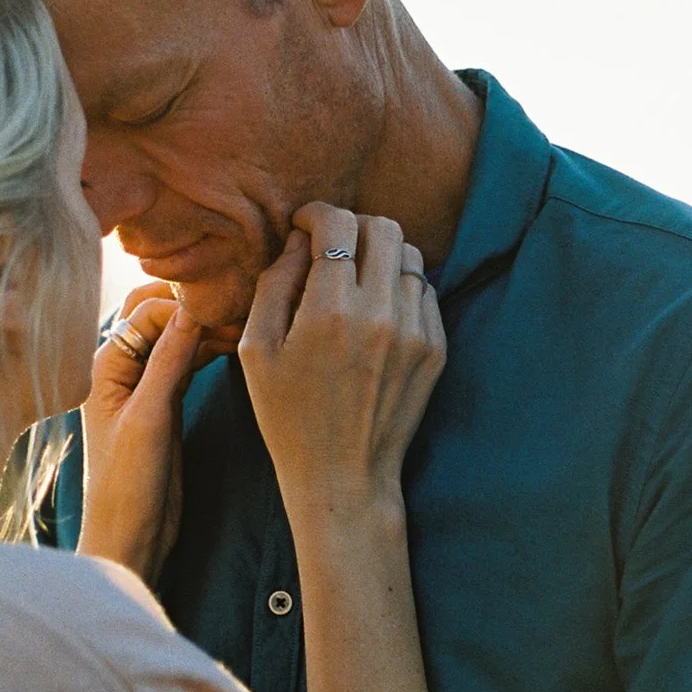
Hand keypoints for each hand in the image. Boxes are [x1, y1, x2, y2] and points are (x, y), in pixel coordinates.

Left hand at [76, 289, 208, 583]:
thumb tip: (191, 309)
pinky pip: (187, 361)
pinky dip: (209, 350)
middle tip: (237, 308)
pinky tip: (236, 346)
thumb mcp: (149, 419)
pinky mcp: (166, 404)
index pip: (146, 310)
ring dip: (206, 328)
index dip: (184, 305)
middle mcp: (121, 368)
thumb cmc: (127, 486)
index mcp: (104, 365)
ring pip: (176, 337)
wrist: (130, 538)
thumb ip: (167, 362)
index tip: (225, 308)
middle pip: (157, 314)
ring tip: (245, 325)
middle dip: (193, 306)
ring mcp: (144, 385)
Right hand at [238, 207, 444, 529]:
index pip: (337, 224)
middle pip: (383, 226)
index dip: (316, 215)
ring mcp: (415, 332)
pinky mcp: (435, 349)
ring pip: (409, 254)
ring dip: (379, 254)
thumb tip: (297, 242)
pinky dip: (400, 287)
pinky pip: (425, 291)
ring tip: (355, 278)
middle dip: (353, 225)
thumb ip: (273, 285)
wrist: (342, 476)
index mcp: (330, 312)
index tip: (303, 227)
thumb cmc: (288, 417)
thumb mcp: (257, 352)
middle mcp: (380, 315)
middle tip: (331, 246)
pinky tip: (375, 311)